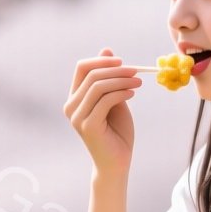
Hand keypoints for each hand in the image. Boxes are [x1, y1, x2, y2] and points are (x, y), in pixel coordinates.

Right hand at [65, 47, 141, 174]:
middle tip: (136, 71)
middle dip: (116, 69)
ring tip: (139, 82)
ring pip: (98, 86)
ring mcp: (77, 116)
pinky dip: (121, 92)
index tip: (122, 61)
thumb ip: (109, 78)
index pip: (82, 68)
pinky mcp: (87, 126)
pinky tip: (133, 93)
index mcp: (75, 98)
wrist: (117, 162)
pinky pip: (105, 100)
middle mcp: (71, 106)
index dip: (102, 60)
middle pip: (90, 74)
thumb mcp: (114, 99)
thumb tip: (107, 49)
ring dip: (121, 80)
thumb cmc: (116, 132)